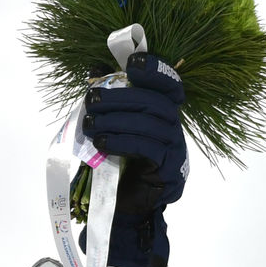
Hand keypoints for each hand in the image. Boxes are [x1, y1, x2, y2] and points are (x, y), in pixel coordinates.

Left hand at [84, 49, 185, 266]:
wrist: (124, 203)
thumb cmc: (117, 160)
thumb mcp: (109, 126)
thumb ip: (107, 100)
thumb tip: (93, 69)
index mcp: (163, 110)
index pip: (168, 83)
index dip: (155, 70)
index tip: (133, 63)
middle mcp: (174, 125)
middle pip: (154, 102)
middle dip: (120, 97)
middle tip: (91, 100)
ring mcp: (175, 147)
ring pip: (150, 124)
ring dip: (115, 121)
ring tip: (90, 124)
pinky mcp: (169, 169)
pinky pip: (148, 149)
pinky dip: (122, 141)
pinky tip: (101, 142)